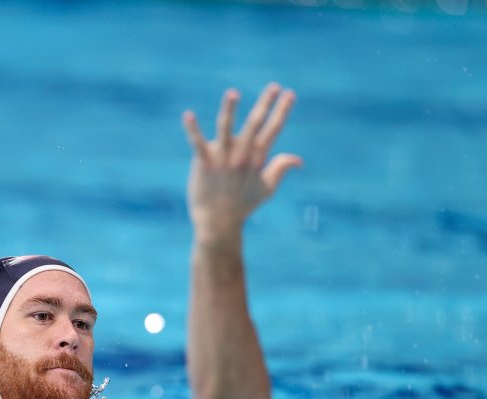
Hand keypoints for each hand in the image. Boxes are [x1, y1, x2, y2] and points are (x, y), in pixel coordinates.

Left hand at [182, 85, 300, 237]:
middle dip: (265, 105)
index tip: (290, 94)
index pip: (272, 131)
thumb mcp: (267, 189)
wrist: (218, 223)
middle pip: (254, 125)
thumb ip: (280, 169)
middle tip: (274, 86)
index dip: (281, 112)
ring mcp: (222, 159)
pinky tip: (188, 115)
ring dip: (229, 111)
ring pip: (225, 130)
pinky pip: (197, 144)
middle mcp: (241, 156)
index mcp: (257, 158)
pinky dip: (192, 130)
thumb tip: (299, 160)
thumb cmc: (242, 205)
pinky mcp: (204, 163)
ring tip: (233, 93)